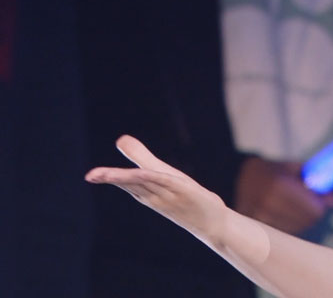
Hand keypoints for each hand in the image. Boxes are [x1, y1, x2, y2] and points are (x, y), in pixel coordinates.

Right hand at [85, 135, 228, 243]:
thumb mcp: (162, 173)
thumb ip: (141, 157)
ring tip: (112, 174)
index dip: (108, 177)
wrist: (211, 223)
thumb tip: (120, 139)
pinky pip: (167, 182)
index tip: (90, 175)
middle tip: (91, 175)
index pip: (125, 182)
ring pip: (147, 183)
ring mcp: (169, 195)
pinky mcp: (185, 192)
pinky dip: (156, 176)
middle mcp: (154, 195)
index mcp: (146, 191)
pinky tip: (146, 171)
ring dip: (130, 178)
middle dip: (113, 178)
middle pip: (132, 184)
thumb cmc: (183, 197)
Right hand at [235, 157, 332, 234]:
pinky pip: (282, 232)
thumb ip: (315, 183)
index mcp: (280, 185)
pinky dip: (289, 226)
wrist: (237, 177)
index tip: (320, 201)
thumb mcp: (294, 170)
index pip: (313, 209)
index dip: (320, 206)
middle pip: (307, 220)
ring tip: (295, 208)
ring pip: (296, 228)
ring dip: (301, 221)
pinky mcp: (255, 225)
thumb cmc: (272, 171)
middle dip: (313, 214)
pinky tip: (285, 215)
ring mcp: (260, 216)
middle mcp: (269, 202)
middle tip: (310, 205)